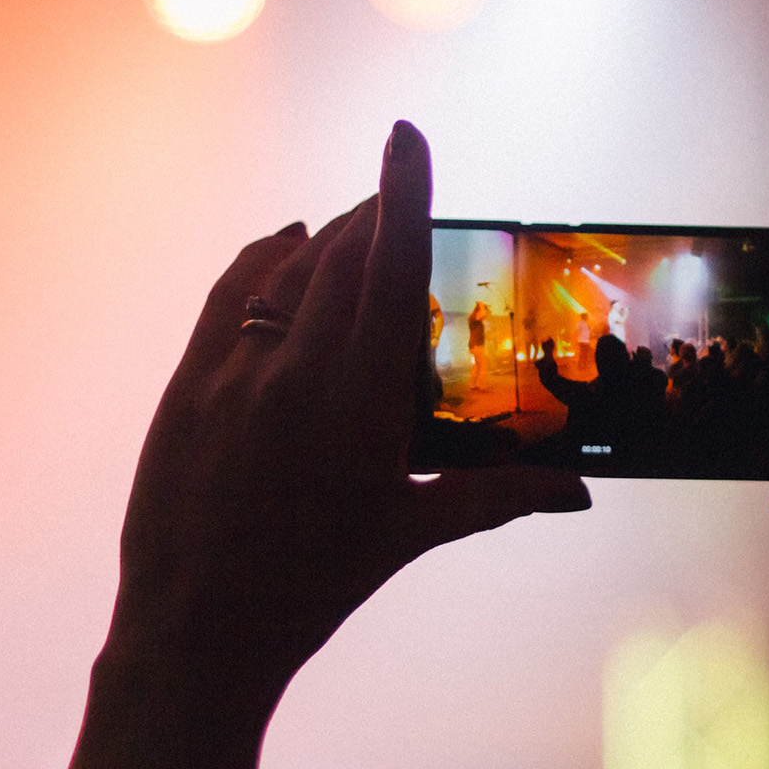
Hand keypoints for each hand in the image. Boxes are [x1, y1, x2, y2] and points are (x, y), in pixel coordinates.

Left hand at [112, 122, 589, 692]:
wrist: (195, 633)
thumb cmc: (312, 589)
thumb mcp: (408, 534)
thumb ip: (499, 495)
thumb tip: (580, 490)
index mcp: (358, 400)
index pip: (388, 269)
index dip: (402, 193)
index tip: (407, 135)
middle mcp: (293, 370)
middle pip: (342, 256)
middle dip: (375, 215)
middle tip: (401, 195)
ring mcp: (232, 372)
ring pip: (286, 272)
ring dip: (328, 241)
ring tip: (357, 228)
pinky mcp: (188, 384)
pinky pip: (230, 294)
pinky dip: (262, 260)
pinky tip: (286, 245)